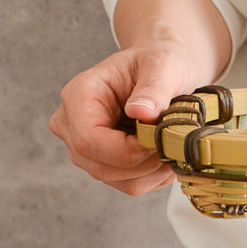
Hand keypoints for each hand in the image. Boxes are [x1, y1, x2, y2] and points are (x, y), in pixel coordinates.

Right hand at [49, 40, 200, 194]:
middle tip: (173, 140)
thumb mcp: (164, 65)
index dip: (127, 150)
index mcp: (79, 95)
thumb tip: (141, 112)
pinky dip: (155, 175)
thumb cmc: (160, 63)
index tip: (159, 139)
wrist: (164, 71)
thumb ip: (154, 88)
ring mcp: (85, 148)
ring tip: (172, 142)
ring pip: (117, 180)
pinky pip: (129, 184)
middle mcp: (72, 124)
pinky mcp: (103, 163)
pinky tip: (166, 152)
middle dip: (144, 161)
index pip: (88, 140)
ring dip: (153, 170)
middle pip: (100, 166)